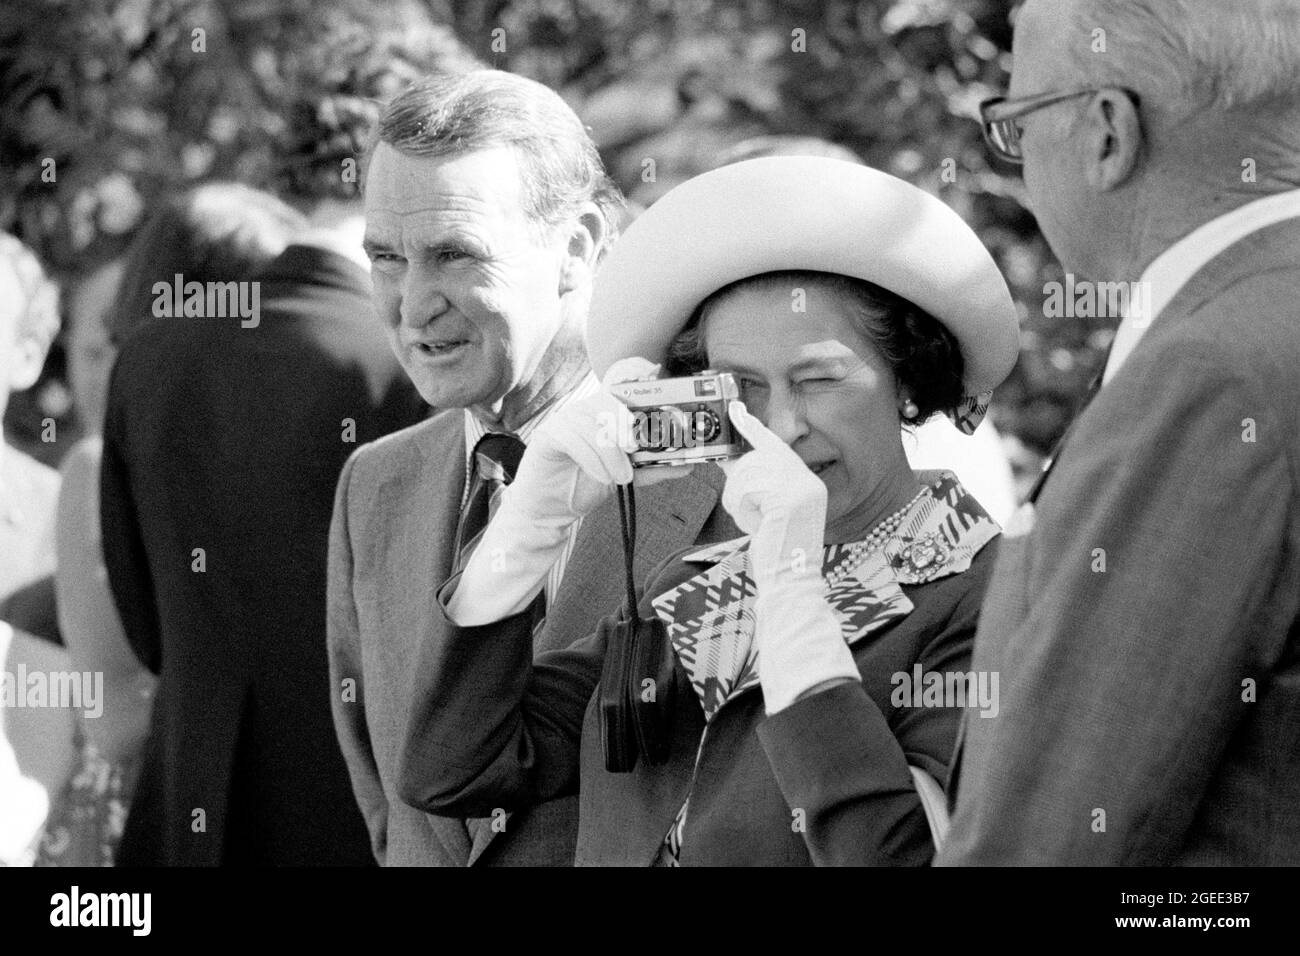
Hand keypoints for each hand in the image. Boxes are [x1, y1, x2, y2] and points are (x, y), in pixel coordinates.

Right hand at [508, 358, 693, 523]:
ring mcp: (564, 420)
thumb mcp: (627, 476)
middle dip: (625, 422)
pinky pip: (571, 437)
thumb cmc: (585, 485)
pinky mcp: (547, 435)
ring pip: (591, 421)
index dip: (639, 379)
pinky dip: (591, 458)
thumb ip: (653, 468)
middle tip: (636, 448)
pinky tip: (601, 476)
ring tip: (621, 477)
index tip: (656, 386)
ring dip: (611, 451)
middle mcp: (585, 411)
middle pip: (607, 399)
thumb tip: (686, 466)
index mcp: (606, 413)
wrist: (551, 510)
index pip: (623, 386)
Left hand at [718, 401, 825, 590]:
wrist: (792, 583)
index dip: (753, 427)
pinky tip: (758, 526)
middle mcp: (807, 481)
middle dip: (738, 484)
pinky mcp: (788, 501)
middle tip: (746, 511)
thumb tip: (728, 463)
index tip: (736, 410)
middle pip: (755, 460)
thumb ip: (754, 486)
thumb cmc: (776, 553)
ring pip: (747, 476)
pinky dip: (743, 510)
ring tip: (755, 524)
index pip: (776, 446)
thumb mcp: (766, 512)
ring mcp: (800, 489)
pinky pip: (748, 491)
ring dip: (739, 501)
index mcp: (807, 482)